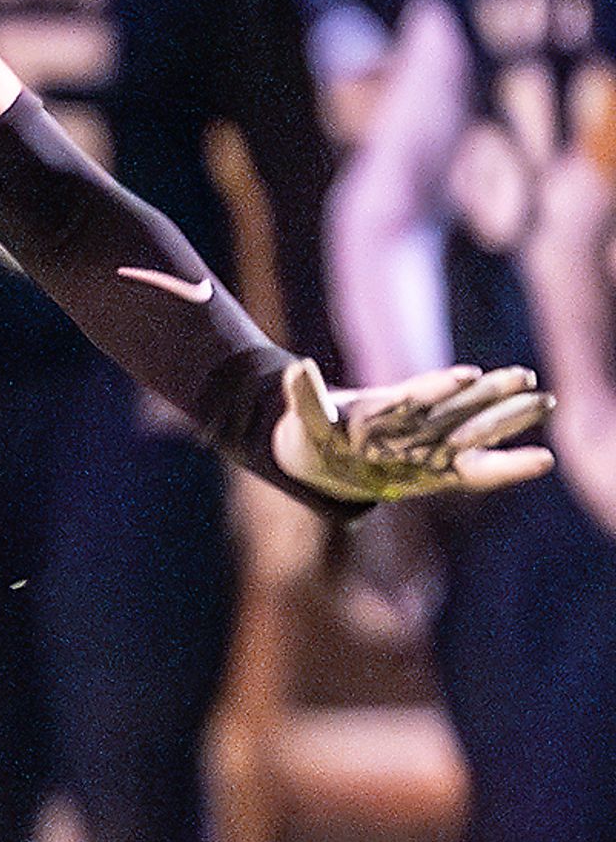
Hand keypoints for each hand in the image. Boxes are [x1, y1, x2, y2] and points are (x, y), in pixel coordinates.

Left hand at [273, 361, 554, 502]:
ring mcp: (433, 445)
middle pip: (458, 405)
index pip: (416, 395)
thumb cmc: (312, 434)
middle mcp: (416, 422)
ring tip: (544, 400)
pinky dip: (507, 466)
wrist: (317, 460)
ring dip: (507, 416)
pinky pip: (479, 471)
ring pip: (477, 428)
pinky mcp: (441, 472)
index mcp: (387, 407)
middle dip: (488, 395)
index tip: (463, 376)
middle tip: (526, 379)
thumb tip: (296, 368)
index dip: (437, 387)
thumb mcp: (306, 420)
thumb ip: (306, 397)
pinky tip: (542, 458)